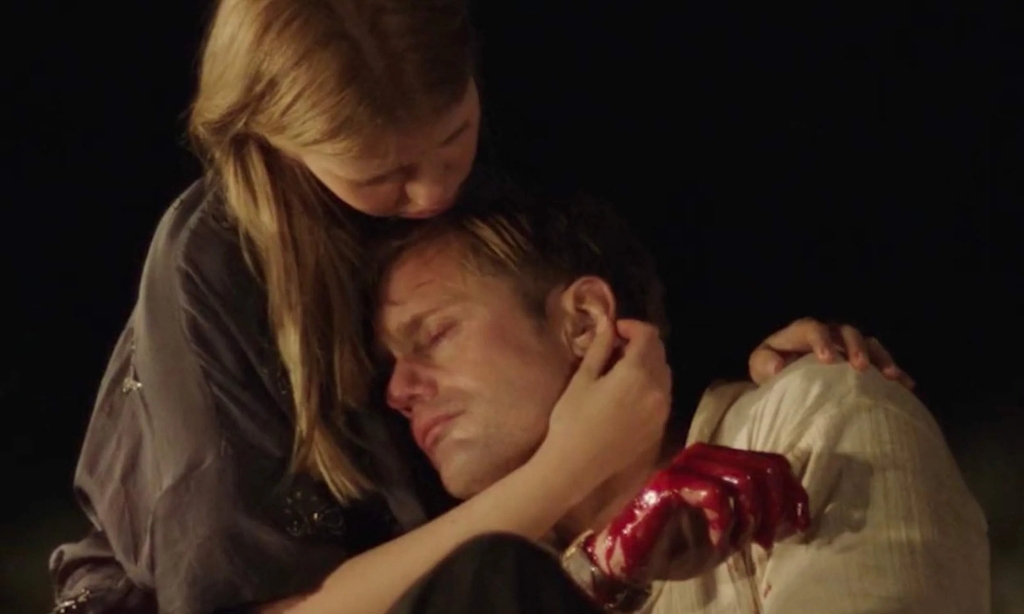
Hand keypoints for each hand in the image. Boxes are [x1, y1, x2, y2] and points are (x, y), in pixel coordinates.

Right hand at [542, 318, 671, 493]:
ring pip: (664, 374)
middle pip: (660, 353)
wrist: (576, 465)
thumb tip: (608, 324)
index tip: (613, 330)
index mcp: (638, 373)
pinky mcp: (659, 426)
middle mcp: (658, 389)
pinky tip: (630, 392)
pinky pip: (662, 395)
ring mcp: (662, 410)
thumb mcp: (583, 379)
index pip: (648, 335)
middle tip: (616, 347)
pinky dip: (651, 385)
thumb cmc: (572, 419)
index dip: (632, 326)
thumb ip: (601, 348)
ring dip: (648, 364)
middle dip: (641, 343)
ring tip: (623, 369)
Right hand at [582, 443, 809, 585]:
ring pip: (744, 479)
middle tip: (767, 541)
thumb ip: (760, 519)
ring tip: (742, 542)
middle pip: (765, 468)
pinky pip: (715, 494)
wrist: (634, 560)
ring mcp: (685, 466)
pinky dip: (723, 523)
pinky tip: (717, 541)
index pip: (773, 462)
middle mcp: (705, 456)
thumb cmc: (678, 546)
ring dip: (751, 517)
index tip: (799, 525)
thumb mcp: (732, 535)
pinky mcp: (669, 482)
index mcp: (720, 462)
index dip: (794, 493)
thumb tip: (798, 515)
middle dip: (776, 508)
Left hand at [748, 317, 914, 388]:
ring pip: (869, 344)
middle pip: (847, 332)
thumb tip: (777, 367)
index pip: (813, 329)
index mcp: (804, 331)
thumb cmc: (772, 366)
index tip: (827, 359)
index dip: (821, 341)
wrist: (784, 373)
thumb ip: (765, 363)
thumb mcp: (760, 364)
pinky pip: (882, 363)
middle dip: (856, 347)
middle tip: (861, 366)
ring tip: (892, 377)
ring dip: (881, 358)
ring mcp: (849, 345)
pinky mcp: (863, 360)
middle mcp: (830, 333)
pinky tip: (907, 387)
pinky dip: (895, 373)